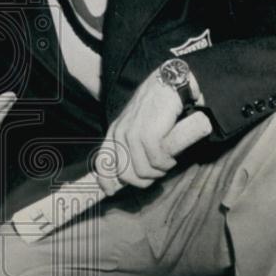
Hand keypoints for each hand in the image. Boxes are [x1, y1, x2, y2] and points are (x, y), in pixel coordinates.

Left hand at [96, 70, 212, 195]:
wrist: (170, 84)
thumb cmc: (158, 107)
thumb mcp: (138, 126)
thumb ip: (131, 146)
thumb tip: (126, 176)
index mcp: (114, 132)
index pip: (102, 164)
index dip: (106, 182)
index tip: (113, 192)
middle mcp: (119, 134)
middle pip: (126, 175)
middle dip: (145, 179)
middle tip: (159, 168)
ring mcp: (132, 134)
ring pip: (144, 171)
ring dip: (160, 169)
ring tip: (168, 157)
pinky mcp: (148, 135)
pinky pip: (158, 161)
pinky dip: (168, 161)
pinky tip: (173, 152)